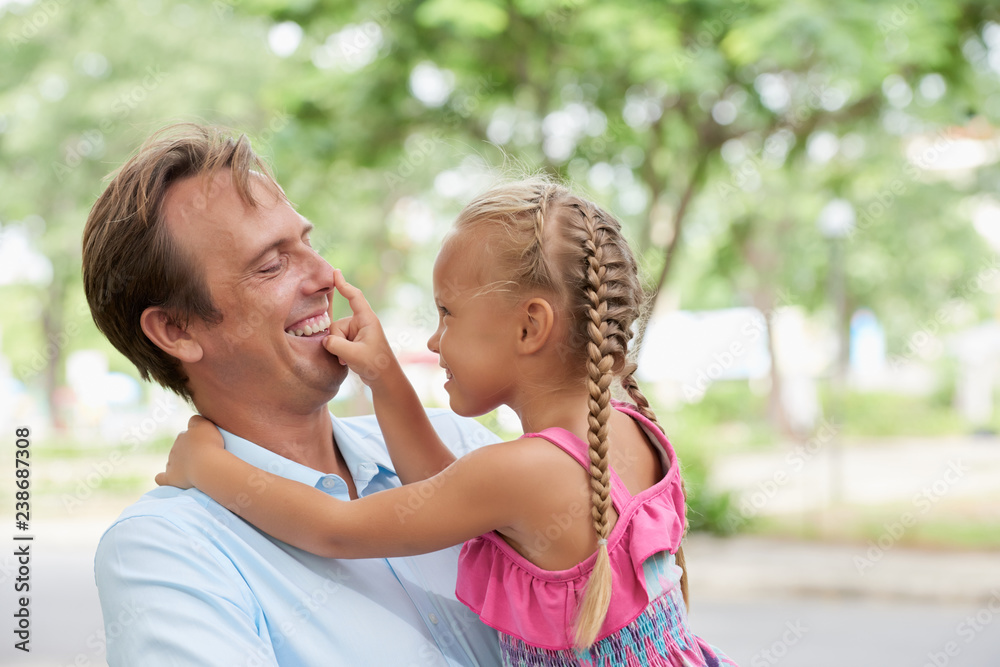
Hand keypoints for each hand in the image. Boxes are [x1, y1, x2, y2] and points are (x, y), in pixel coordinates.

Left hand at [154, 415, 224, 488]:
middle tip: (203, 457)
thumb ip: (197, 420)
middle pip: (179, 448)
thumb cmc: (210, 444)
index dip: (196, 439)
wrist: (207, 465)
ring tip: (195, 469)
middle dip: (188, 451)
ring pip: (173, 461)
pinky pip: (161, 478)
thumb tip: (191, 421)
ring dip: (180, 464)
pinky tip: (163, 478)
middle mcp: (175, 448)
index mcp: (183, 435)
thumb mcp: (206, 424)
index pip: (186, 434)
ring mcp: (172, 463)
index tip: (205, 444)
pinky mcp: (171, 477)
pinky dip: (162, 478)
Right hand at [323, 269, 401, 386]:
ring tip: (349, 359)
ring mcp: (357, 332)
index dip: (344, 284)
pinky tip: (347, 361)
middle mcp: (362, 323)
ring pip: (334, 335)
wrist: (384, 380)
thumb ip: (335, 344)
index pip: (354, 297)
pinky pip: (336, 342)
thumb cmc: (375, 365)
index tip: (335, 272)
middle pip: (336, 325)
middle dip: (336, 340)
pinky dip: (339, 352)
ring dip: (338, 348)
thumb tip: (324, 340)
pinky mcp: (353, 341)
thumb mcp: (353, 354)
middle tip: (348, 354)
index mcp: (367, 320)